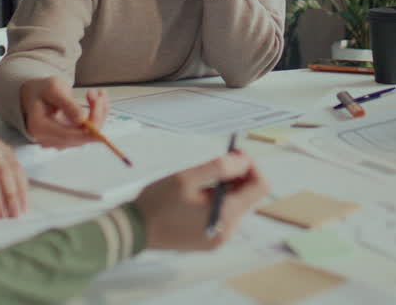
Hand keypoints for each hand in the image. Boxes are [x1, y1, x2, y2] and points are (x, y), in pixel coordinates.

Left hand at [0, 135, 27, 217]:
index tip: (0, 213)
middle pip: (5, 171)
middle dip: (12, 195)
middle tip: (15, 215)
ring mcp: (0, 146)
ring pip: (16, 168)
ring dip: (21, 190)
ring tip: (22, 209)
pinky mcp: (7, 150)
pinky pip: (18, 166)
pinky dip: (22, 183)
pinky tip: (23, 197)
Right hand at [19, 76, 108, 148]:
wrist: (35, 95)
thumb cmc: (41, 90)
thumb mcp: (52, 89)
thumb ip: (66, 104)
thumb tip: (82, 119)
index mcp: (41, 128)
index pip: (70, 135)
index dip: (89, 124)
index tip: (98, 103)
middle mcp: (49, 139)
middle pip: (82, 137)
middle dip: (96, 115)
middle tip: (97, 93)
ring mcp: (60, 141)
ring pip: (88, 134)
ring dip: (98, 114)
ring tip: (97, 93)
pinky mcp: (69, 138)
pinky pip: (88, 131)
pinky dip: (96, 116)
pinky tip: (98, 100)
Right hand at [134, 151, 268, 250]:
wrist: (136, 229)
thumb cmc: (158, 202)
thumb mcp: (188, 177)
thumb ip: (220, 167)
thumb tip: (244, 160)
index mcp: (225, 215)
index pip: (260, 187)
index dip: (252, 166)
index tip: (235, 155)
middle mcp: (227, 231)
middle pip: (249, 196)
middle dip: (239, 176)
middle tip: (219, 162)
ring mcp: (219, 238)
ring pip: (237, 205)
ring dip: (227, 188)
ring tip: (203, 181)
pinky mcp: (209, 240)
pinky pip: (224, 216)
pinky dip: (218, 201)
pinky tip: (198, 196)